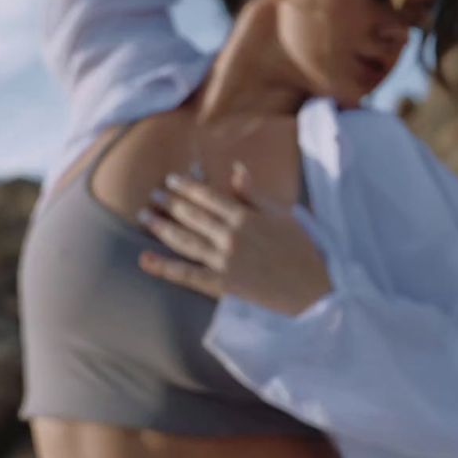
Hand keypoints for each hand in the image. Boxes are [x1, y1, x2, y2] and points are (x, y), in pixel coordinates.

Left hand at [137, 161, 331, 315]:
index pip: (208, 196)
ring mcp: (225, 260)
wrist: (313, 289)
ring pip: (185, 240)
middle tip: (153, 194)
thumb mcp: (281, 214)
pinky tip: (144, 259)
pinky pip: (187, 275)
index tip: (172, 179)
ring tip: (144, 216)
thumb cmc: (302, 249)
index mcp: (245, 216)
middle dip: (170, 203)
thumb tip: (235, 168)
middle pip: (192, 215)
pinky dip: (164, 267)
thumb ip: (253, 193)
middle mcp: (231, 236)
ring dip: (161, 227)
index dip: (187, 186)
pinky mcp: (223, 284)